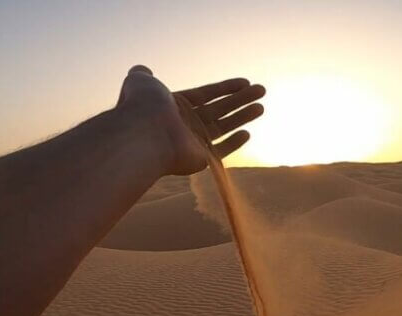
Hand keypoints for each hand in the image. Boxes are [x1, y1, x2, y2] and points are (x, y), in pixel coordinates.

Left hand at [116, 65, 264, 174]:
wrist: (144, 133)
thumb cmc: (144, 106)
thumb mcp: (141, 81)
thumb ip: (143, 75)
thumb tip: (143, 70)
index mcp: (175, 105)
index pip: (206, 94)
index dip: (226, 87)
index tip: (245, 82)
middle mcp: (185, 123)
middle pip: (219, 108)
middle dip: (240, 99)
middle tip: (261, 90)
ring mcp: (192, 142)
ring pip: (223, 126)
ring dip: (242, 116)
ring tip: (261, 106)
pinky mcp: (199, 159)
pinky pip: (220, 150)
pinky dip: (233, 143)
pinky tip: (247, 133)